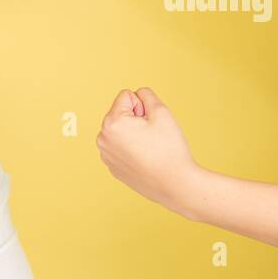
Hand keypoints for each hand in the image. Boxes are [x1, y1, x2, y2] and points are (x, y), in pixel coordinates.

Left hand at [96, 87, 204, 214]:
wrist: (175, 185)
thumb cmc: (169, 148)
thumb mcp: (162, 112)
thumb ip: (147, 95)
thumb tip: (137, 94)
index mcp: (111, 123)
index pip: (126, 96)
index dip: (143, 106)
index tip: (151, 122)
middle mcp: (102, 138)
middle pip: (121, 113)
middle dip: (136, 119)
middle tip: (152, 136)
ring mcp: (105, 154)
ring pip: (121, 130)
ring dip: (133, 133)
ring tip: (148, 148)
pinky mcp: (112, 167)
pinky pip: (121, 147)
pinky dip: (131, 148)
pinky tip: (145, 159)